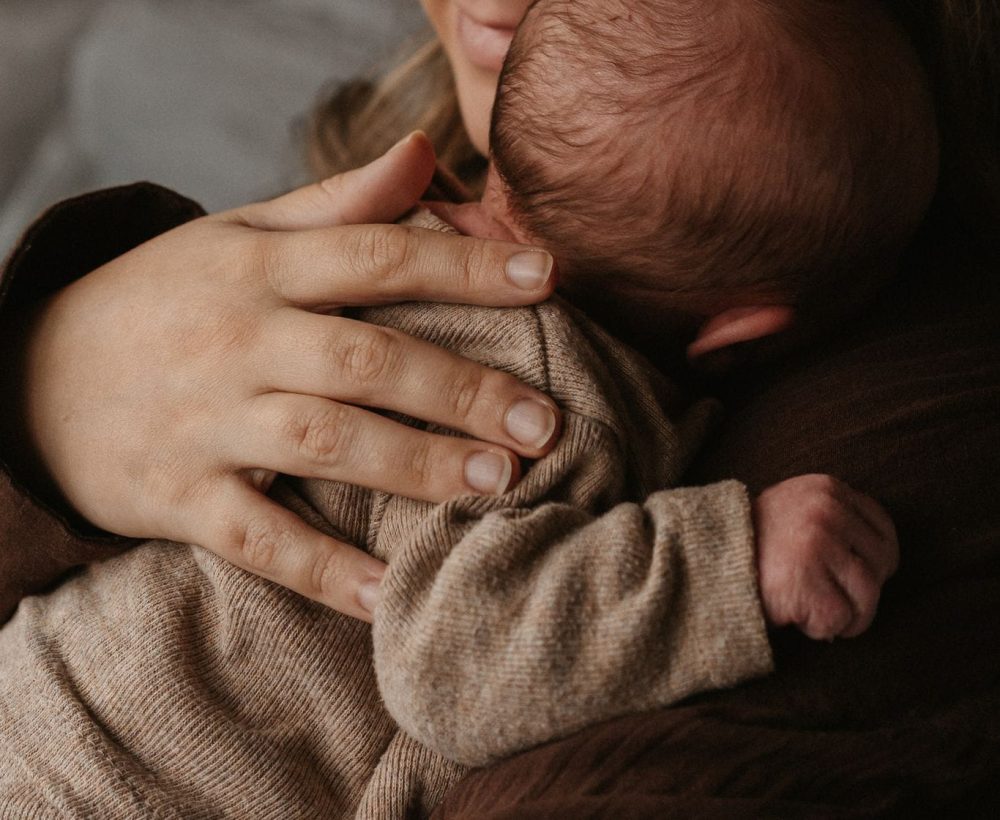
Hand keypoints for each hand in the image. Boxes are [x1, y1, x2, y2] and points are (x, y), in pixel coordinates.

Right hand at [21, 132, 558, 621]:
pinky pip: (256, 538)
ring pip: (322, 441)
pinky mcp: (176, 497)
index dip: (467, 265)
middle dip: (461, 389)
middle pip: (365, 358)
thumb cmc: (168, 298)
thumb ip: (337, 200)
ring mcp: (205, 421)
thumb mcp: (239, 233)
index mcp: (258, 266)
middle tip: (543, 424)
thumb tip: (427, 154)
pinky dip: (324, 569)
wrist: (34, 374)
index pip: (378, 255)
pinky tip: (391, 595)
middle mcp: (236, 339)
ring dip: (414, 465)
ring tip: (497, 486)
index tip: (549, 276)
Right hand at [753, 475, 898, 640]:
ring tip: (816, 614)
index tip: (851, 577)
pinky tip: (796, 618)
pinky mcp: (806, 580)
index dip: (873, 561)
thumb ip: (834, 517)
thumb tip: (884, 558)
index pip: (884, 529)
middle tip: (833, 601)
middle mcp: (826, 509)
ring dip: (848, 617)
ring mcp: (817, 543)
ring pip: (868, 595)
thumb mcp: (794, 510)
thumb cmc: (752, 546)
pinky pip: (840, 620)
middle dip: (863, 591)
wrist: (702, 563)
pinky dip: (821, 629)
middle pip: (882, 562)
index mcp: (826, 488)